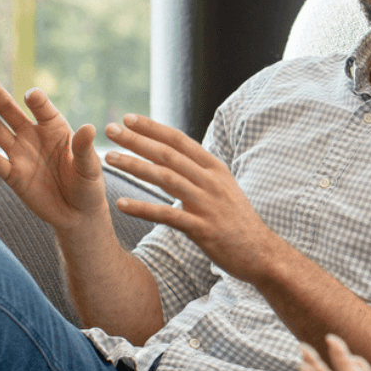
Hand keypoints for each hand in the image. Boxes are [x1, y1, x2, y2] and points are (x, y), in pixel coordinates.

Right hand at [0, 76, 107, 232]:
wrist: (77, 213)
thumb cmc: (87, 184)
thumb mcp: (89, 166)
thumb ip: (84, 148)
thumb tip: (88, 128)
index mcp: (56, 128)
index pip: (43, 110)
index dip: (37, 102)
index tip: (32, 96)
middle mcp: (34, 137)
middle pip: (14, 114)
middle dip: (1, 98)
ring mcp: (21, 155)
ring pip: (0, 134)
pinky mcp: (13, 175)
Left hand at [103, 113, 272, 281]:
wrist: (261, 252)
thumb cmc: (237, 220)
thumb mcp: (223, 187)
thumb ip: (200, 172)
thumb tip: (175, 156)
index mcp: (215, 168)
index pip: (179, 140)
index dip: (153, 128)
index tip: (128, 118)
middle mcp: (211, 181)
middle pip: (168, 154)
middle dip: (137, 140)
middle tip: (110, 130)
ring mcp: (207, 204)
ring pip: (165, 178)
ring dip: (135, 167)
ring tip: (109, 158)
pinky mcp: (202, 229)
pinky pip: (167, 215)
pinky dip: (143, 209)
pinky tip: (121, 204)